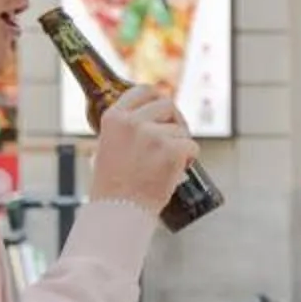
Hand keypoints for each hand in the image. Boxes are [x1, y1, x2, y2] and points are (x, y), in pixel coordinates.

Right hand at [89, 85, 197, 212]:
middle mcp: (132, 122)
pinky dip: (189, 159)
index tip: (163, 110)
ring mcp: (153, 135)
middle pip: (167, 105)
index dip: (157, 98)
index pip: (143, 91)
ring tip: (164, 166)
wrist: (119, 211)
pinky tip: (176, 171)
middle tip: (174, 139)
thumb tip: (148, 117)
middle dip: (175, 120)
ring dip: (179, 145)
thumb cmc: (114, 186)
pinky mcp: (172, 150)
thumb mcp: (108, 147)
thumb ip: (125, 130)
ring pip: (181, 130)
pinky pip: (192, 147)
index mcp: (114, 118)